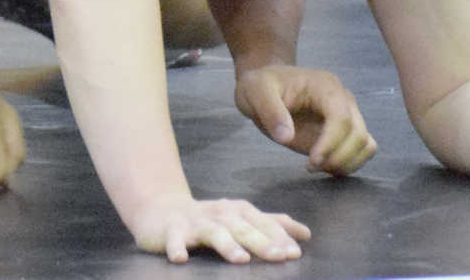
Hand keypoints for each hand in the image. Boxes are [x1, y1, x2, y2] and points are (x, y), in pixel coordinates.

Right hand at [132, 192, 310, 263]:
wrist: (163, 210)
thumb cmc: (209, 219)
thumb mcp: (241, 219)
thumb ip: (271, 225)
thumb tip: (305, 234)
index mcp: (238, 211)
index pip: (262, 223)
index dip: (278, 236)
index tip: (295, 252)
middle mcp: (220, 213)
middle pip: (242, 227)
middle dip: (261, 241)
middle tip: (278, 255)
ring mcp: (195, 221)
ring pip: (213, 232)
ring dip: (227, 245)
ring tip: (241, 260)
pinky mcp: (172, 230)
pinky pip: (174, 239)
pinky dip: (177, 247)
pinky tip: (180, 259)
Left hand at [235, 64, 376, 174]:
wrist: (266, 86)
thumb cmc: (261, 85)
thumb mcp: (255, 91)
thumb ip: (270, 111)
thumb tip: (286, 137)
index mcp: (324, 86)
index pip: (342, 117)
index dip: (331, 143)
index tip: (311, 162)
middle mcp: (342, 99)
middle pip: (358, 134)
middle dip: (338, 157)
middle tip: (310, 167)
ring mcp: (346, 114)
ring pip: (365, 143)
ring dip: (346, 162)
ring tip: (317, 166)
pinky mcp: (343, 131)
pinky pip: (361, 149)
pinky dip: (349, 163)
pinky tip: (324, 166)